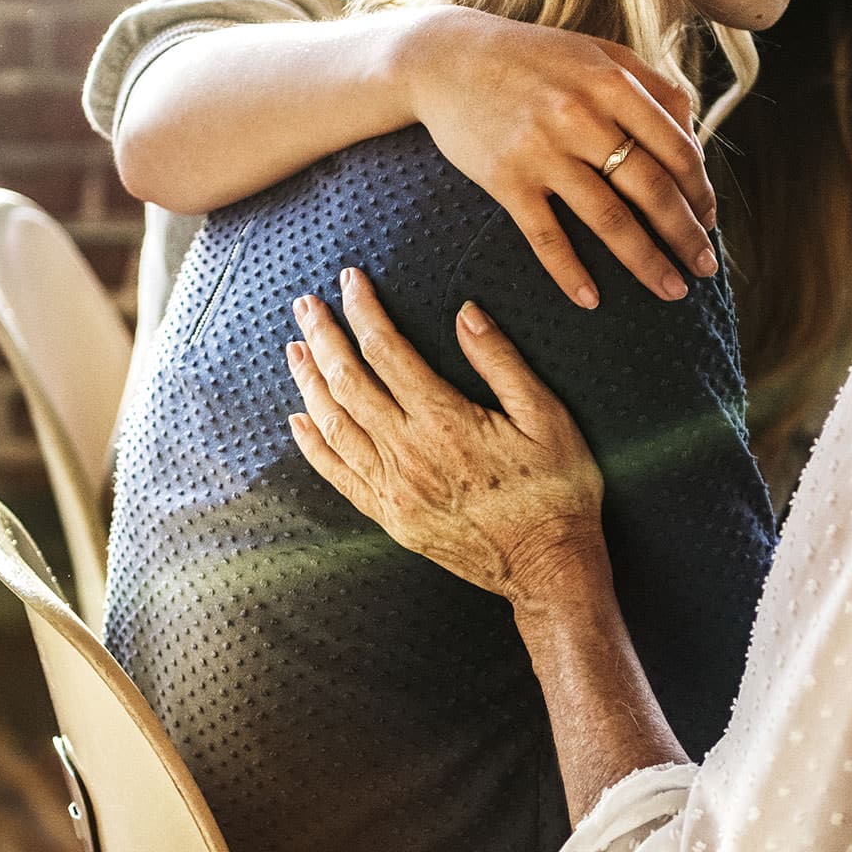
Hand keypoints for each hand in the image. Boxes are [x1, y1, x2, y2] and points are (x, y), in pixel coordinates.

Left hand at [286, 269, 608, 604]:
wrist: (550, 568)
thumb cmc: (557, 490)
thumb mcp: (546, 417)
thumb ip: (501, 363)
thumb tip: (465, 314)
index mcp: (445, 420)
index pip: (387, 351)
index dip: (364, 311)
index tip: (350, 282)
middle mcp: (408, 453)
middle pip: (348, 382)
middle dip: (324, 337)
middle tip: (305, 305)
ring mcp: (394, 489)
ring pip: (334, 425)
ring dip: (310, 382)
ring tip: (294, 347)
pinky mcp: (391, 517)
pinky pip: (338, 475)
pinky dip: (313, 445)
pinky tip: (299, 419)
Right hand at [399, 7, 717, 307]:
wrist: (446, 58)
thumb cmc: (532, 57)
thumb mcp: (596, 52)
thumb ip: (650, 86)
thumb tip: (695, 139)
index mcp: (611, 81)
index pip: (675, 148)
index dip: (700, 191)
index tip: (710, 222)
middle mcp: (580, 115)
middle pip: (651, 189)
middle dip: (686, 235)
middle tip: (705, 268)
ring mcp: (542, 149)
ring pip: (608, 219)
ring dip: (647, 262)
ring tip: (672, 290)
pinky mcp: (506, 178)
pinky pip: (546, 236)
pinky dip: (570, 272)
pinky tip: (592, 300)